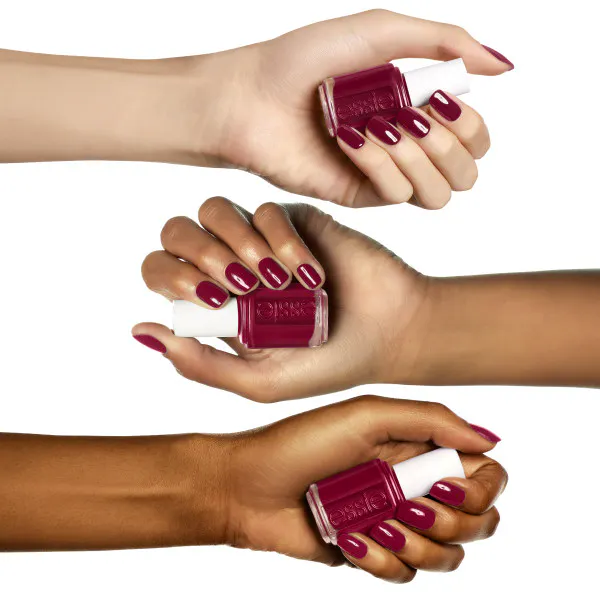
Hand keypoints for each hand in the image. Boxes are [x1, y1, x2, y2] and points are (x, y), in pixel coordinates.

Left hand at [132, 197, 430, 400]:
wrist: (391, 333)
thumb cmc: (328, 364)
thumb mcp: (260, 381)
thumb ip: (201, 365)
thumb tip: (140, 332)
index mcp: (213, 305)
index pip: (161, 271)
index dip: (173, 277)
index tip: (216, 300)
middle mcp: (230, 267)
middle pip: (177, 232)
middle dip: (200, 254)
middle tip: (240, 286)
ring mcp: (259, 239)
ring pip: (213, 210)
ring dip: (238, 243)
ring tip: (277, 281)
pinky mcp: (292, 218)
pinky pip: (264, 210)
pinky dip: (282, 242)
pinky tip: (309, 274)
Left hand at [194, 10, 511, 206]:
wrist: (250, 97)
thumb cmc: (305, 60)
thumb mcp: (382, 31)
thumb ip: (446, 42)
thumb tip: (504, 66)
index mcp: (417, 109)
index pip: (477, 137)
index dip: (471, 124)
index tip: (440, 98)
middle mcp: (406, 146)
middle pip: (468, 171)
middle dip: (450, 143)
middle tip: (414, 116)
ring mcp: (383, 175)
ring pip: (441, 192)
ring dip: (418, 156)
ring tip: (377, 127)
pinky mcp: (359, 197)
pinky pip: (399, 195)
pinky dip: (383, 164)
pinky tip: (350, 140)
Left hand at [220, 395, 505, 581]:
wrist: (249, 487)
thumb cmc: (302, 443)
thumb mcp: (366, 415)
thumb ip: (430, 420)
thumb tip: (491, 441)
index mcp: (417, 448)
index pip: (485, 474)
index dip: (480, 488)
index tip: (445, 484)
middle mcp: (414, 484)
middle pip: (478, 520)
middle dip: (451, 521)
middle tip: (408, 505)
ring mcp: (395, 521)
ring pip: (448, 555)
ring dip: (415, 544)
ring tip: (373, 523)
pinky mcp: (373, 552)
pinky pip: (404, 573)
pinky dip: (381, 560)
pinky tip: (349, 540)